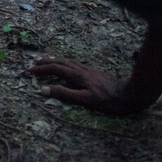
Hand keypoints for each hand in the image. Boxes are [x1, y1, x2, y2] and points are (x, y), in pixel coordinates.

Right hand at [28, 58, 144, 114]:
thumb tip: (43, 89)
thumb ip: (64, 94)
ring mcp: (89, 70)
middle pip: (61, 62)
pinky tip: (69, 67)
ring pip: (69, 61)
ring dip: (56, 60)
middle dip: (47, 62)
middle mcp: (82, 70)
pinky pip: (76, 64)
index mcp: (77, 76)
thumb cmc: (108, 101)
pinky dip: (66, 63)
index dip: (41, 69)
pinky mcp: (95, 73)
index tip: (30, 71)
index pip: (55, 69)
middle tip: (35, 63)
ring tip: (48, 61)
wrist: (131, 95)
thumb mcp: (85, 100)